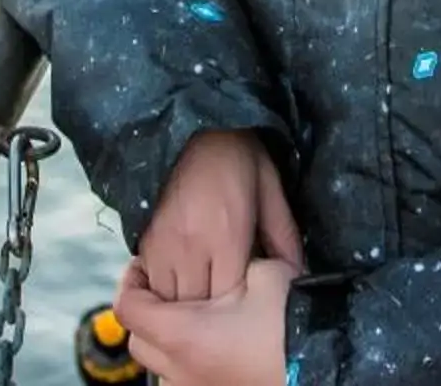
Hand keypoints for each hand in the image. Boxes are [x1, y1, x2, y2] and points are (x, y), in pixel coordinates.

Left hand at [116, 255, 296, 385]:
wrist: (327, 361)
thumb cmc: (291, 318)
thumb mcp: (263, 271)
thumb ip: (232, 262)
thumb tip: (223, 258)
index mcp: (183, 336)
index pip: (128, 309)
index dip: (130, 282)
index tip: (144, 266)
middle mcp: (181, 372)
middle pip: (138, 342)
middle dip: (146, 313)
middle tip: (166, 290)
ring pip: (160, 367)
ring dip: (164, 342)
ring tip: (188, 319)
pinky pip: (183, 381)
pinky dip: (184, 363)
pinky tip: (208, 345)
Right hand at [136, 130, 302, 302]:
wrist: (189, 124)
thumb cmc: (237, 157)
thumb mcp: (270, 191)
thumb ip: (284, 237)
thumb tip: (298, 273)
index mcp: (226, 237)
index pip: (227, 300)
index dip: (237, 309)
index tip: (246, 305)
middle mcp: (189, 247)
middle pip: (193, 308)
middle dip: (208, 316)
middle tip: (222, 311)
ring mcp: (160, 244)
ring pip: (165, 300)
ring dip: (181, 305)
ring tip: (200, 301)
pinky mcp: (142, 238)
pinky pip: (148, 280)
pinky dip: (161, 288)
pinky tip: (179, 281)